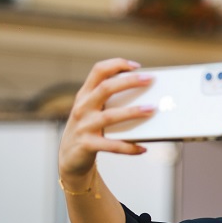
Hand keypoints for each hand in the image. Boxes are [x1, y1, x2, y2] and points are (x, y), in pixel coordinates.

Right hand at [58, 58, 154, 187]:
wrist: (70, 158)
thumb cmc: (90, 130)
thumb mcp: (93, 111)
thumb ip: (111, 101)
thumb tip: (146, 97)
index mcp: (85, 95)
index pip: (99, 71)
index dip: (117, 64)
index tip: (137, 66)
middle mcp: (82, 107)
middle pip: (105, 88)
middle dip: (129, 82)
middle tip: (150, 79)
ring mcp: (83, 126)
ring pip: (110, 116)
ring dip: (133, 112)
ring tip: (151, 109)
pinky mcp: (87, 145)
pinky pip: (112, 145)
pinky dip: (129, 147)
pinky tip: (143, 148)